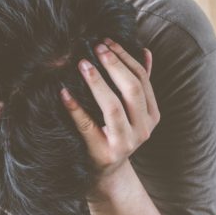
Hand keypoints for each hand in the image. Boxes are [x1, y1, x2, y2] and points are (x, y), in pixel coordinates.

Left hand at [59, 38, 160, 183]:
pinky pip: (87, 126)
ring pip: (113, 108)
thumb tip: (145, 50)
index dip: (126, 58)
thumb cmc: (116, 133)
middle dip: (114, 66)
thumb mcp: (133, 112)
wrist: (106, 173)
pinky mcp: (103, 153)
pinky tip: (64, 92)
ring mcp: (124, 143)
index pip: (142, 79)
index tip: (108, 41)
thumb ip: (140, 83)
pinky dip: (75, 108)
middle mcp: (143, 129)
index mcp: (152, 115)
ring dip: (98, 83)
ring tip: (82, 64)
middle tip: (96, 47)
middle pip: (132, 91)